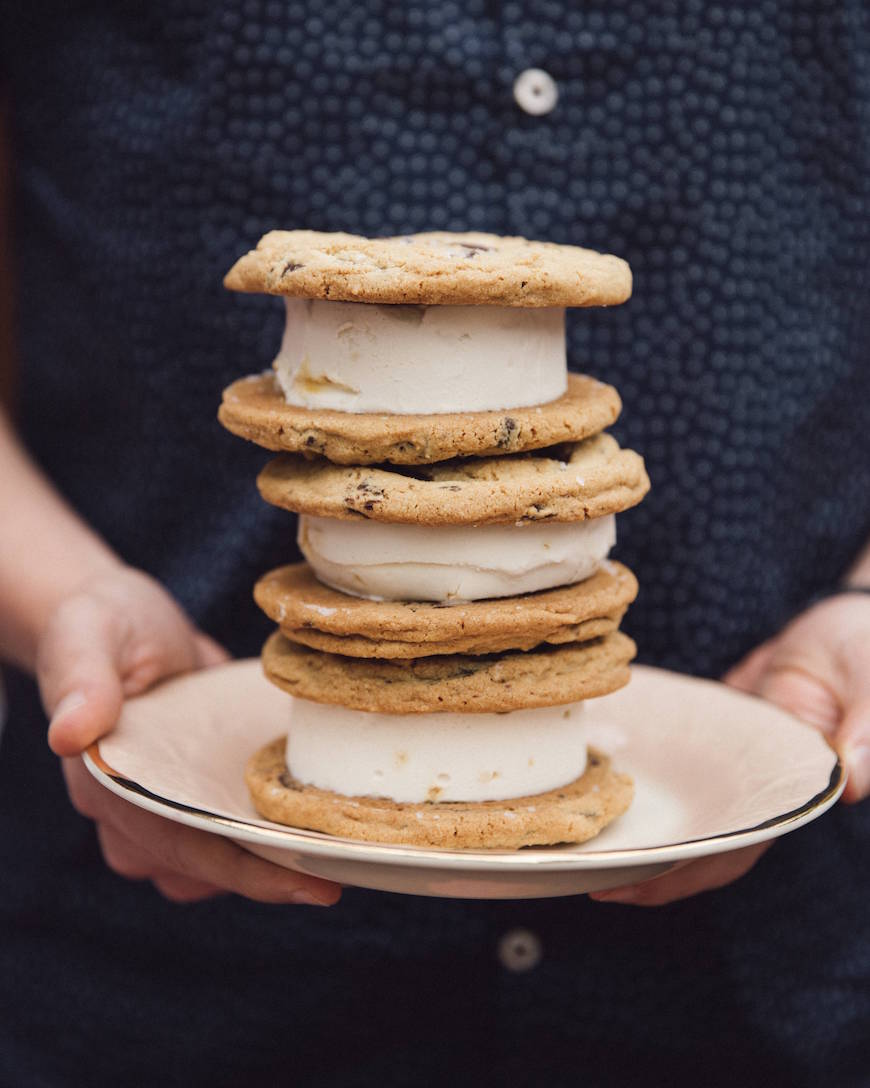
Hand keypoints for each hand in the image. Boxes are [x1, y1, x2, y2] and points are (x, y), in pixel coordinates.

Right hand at [40, 565, 340, 905]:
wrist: (121, 617)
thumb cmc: (99, 624)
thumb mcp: (86, 636)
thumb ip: (81, 682)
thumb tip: (69, 735)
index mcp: (105, 786)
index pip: (180, 848)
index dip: (247, 873)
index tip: (312, 886)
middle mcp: (132, 814)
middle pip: (210, 869)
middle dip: (275, 874)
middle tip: (343, 869)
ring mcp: (165, 811)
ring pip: (222, 864)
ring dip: (273, 858)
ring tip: (336, 842)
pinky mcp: (196, 795)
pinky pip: (233, 833)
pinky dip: (269, 829)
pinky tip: (312, 813)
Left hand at [591, 592, 869, 906]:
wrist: (843, 622)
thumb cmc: (866, 649)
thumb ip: (866, 730)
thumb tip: (853, 782)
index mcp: (790, 790)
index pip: (735, 847)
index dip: (687, 872)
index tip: (635, 884)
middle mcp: (750, 785)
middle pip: (691, 838)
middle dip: (640, 862)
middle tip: (583, 872)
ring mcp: (723, 761)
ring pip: (673, 805)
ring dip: (628, 821)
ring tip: (571, 834)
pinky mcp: (703, 730)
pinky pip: (665, 760)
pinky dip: (633, 770)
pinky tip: (589, 771)